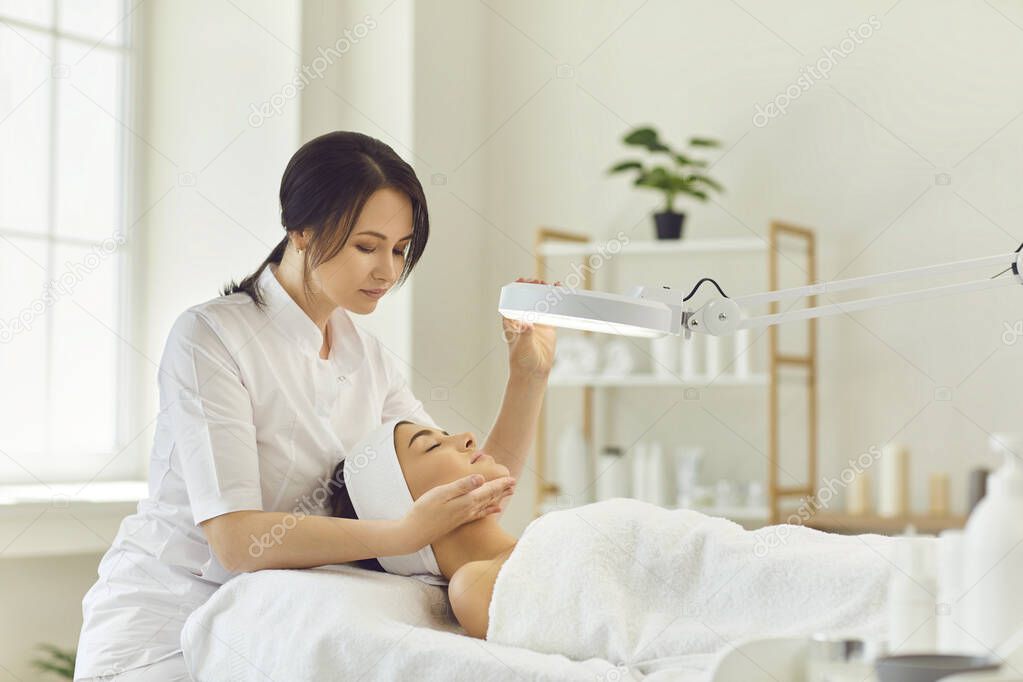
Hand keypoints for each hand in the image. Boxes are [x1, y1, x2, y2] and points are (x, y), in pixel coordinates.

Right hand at [400, 474, 516, 550]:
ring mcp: (463, 517)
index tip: (513, 478)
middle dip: (502, 490)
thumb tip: (481, 478)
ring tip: (508, 493)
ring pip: (486, 506)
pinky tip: (495, 510)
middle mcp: (468, 510)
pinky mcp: (458, 521)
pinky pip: (480, 514)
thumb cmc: (424, 510)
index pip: (488, 490)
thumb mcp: (441, 493)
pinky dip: (489, 510)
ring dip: (498, 498)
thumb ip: (461, 486)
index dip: (501, 484)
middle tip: (514, 483)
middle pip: (490, 498)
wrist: (414, 534)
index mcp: (466, 501)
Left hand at [502, 277, 558, 378]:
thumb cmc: (522, 360)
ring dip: (544, 292)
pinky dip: (556, 300)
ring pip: (540, 301)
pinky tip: (561, 292)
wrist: (534, 371)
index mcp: (511, 320)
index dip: (516, 288)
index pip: (511, 299)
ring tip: (551, 285)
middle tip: (539, 282)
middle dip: (532, 287)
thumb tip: (527, 324)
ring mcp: (536, 320)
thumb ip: (525, 334)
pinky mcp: (547, 325)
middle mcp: (523, 317)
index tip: (523, 281)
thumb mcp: (523, 346)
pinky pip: (552, 309)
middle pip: (526, 297)